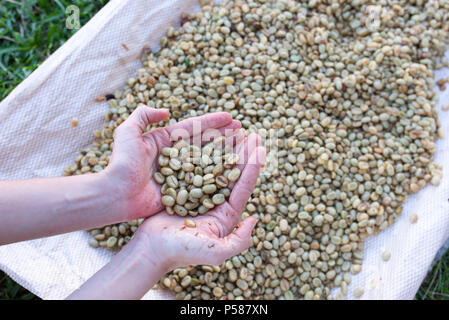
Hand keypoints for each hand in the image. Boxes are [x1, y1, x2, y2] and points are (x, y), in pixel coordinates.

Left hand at [103, 104, 240, 220]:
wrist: (116, 194)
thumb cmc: (121, 162)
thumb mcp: (127, 131)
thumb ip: (143, 115)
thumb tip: (166, 111)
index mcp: (165, 140)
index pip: (194, 127)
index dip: (213, 122)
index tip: (230, 117)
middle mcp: (176, 157)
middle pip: (205, 143)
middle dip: (224, 136)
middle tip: (243, 131)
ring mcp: (180, 174)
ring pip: (208, 161)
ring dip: (226, 154)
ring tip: (243, 146)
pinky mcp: (182, 191)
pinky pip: (203, 182)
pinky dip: (218, 177)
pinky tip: (234, 171)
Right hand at [134, 133, 265, 270]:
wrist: (151, 250)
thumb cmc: (182, 252)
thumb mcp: (216, 252)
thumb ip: (240, 240)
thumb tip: (255, 218)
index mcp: (226, 215)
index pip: (243, 186)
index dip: (253, 166)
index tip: (260, 147)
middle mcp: (216, 204)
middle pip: (233, 174)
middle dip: (243, 154)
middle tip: (252, 134)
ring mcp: (200, 195)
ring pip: (216, 168)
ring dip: (226, 150)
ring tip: (234, 132)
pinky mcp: (184, 190)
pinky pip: (196, 168)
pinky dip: (203, 154)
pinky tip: (207, 140)